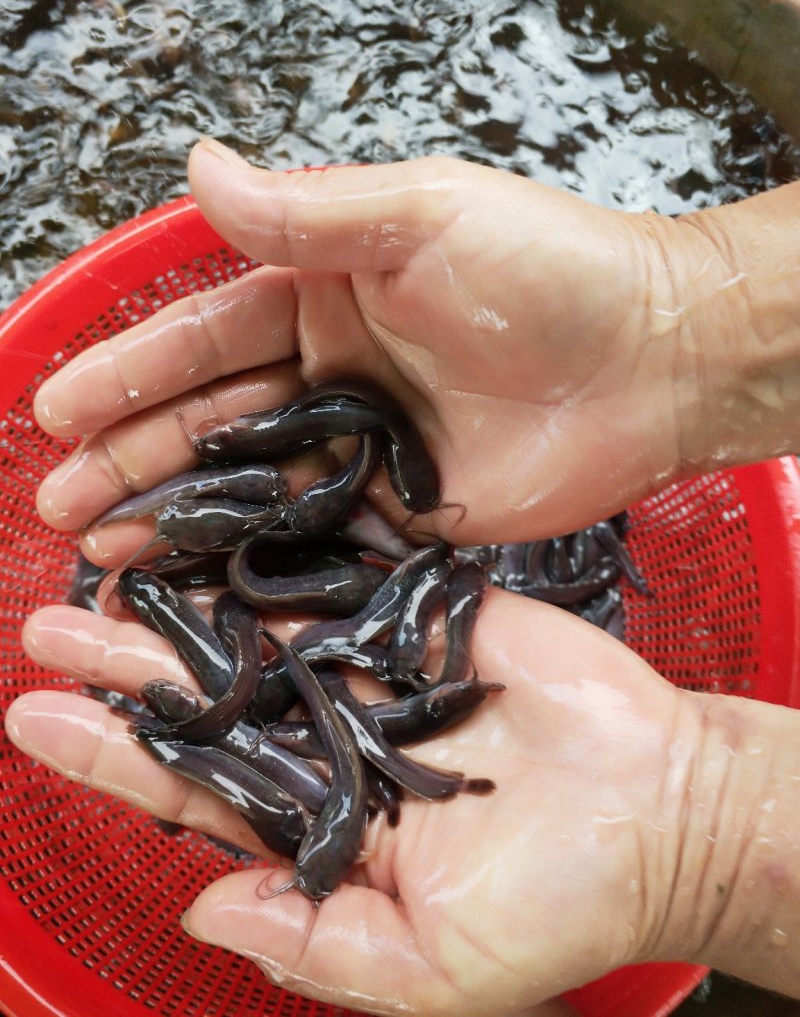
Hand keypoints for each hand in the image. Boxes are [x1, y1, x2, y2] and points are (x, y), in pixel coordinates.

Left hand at [7, 589, 701, 1015]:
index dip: (113, 753)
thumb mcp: (429, 971)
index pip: (195, 785)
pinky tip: (222, 536)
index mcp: (325, 821)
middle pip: (211, 697)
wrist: (663, 813)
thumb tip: (205, 910)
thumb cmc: (559, 904)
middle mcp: (338, 739)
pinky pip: (343, 581)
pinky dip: (281, 559)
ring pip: (261, 631)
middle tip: (48, 628)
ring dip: (187, 606)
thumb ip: (313, 944)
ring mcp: (378, 674)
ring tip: (111, 572)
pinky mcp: (426, 620)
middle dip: (126, 666)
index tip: (38, 718)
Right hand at [33, 141, 725, 554]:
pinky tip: (197, 577)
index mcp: (328, 296)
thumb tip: (198, 167)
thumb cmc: (547, 271)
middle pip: (213, 421)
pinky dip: (255, 557)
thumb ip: (305, 213)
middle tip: (60, 496)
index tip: (58, 403)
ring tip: (97, 544)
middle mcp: (337, 373)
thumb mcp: (419, 215)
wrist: (651, 360)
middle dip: (132, 455)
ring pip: (251, 486)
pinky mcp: (406, 511)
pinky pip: (317, 536)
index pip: (206, 339)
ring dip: (175, 512)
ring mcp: (368, 447)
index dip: (132, 372)